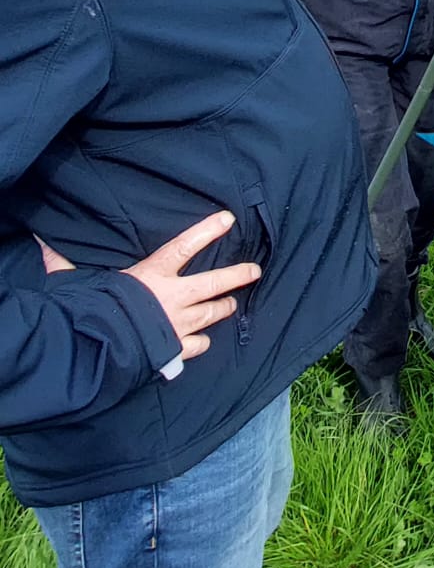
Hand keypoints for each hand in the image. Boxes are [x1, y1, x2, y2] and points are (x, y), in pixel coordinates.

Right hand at [39, 211, 260, 363]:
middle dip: (238, 275)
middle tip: (254, 270)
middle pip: (215, 282)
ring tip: (231, 304)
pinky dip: (201, 341)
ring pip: (214, 313)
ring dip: (224, 307)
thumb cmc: (94, 310)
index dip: (208, 229)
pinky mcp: (179, 348)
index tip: (228, 218)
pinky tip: (202, 340)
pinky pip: (200, 344)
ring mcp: (181, 324)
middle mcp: (174, 297)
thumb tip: (44, 246)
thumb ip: (67, 264)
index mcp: (153, 274)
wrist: (102, 350)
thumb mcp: (82, 283)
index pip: (186, 244)